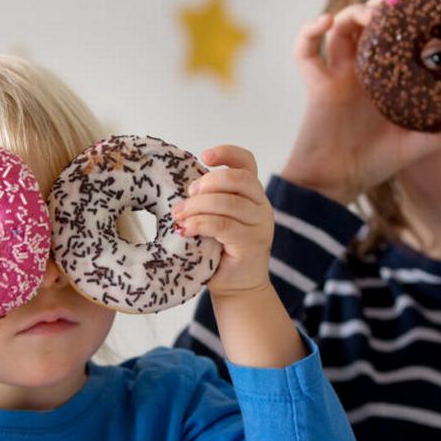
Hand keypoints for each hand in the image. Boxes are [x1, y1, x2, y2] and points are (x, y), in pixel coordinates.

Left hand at [172, 145, 273, 297]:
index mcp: (252, 193)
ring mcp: (260, 225)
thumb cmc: (220, 250)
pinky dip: (200, 224)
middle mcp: (261, 205)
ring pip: (229, 203)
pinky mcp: (252, 244)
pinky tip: (186, 229)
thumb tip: (181, 185)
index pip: (247, 162)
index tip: (203, 156)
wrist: (236, 287)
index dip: (227, 153)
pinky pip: (223, 226)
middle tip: (187, 194)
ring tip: (179, 215)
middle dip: (208, 182)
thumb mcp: (215, 217)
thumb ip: (208, 199)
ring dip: (198, 206)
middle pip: (239, 179)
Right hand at [284, 0, 440, 203]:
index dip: (407, 6)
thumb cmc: (376, 162)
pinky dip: (310, 31)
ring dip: (354, 11)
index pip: (398, 31)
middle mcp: (363, 68)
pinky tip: (326, 21)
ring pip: (341, 27)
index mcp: (386, 76)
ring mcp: (338, 73)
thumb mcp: (421, 142)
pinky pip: (305, 51)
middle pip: (370, 19)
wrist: (338, 182)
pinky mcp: (317, 84)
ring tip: (373, 12)